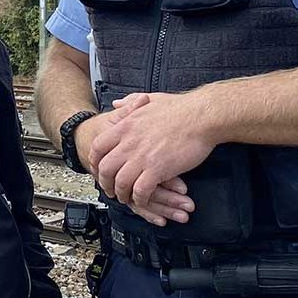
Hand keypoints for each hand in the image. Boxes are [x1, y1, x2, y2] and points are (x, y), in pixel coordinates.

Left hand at [92, 92, 216, 221]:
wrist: (202, 115)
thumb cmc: (181, 108)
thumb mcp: (148, 99)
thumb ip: (129, 102)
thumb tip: (116, 103)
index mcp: (125, 127)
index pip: (97, 147)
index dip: (95, 161)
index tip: (99, 169)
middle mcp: (129, 142)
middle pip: (105, 168)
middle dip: (105, 182)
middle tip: (110, 189)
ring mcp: (142, 157)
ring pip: (120, 182)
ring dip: (122, 193)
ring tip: (126, 198)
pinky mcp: (158, 169)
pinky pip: (141, 190)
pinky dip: (140, 198)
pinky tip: (144, 198)